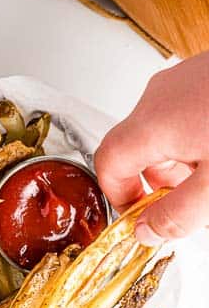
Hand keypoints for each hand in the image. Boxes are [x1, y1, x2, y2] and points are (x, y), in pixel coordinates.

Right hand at [94, 51, 208, 244]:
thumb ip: (177, 217)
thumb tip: (149, 231)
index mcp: (154, 122)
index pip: (108, 164)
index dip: (119, 199)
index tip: (142, 220)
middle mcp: (162, 95)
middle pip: (138, 149)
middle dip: (161, 185)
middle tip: (192, 207)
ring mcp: (186, 79)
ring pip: (166, 132)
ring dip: (184, 164)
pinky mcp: (208, 75)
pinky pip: (189, 114)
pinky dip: (200, 140)